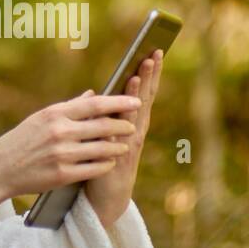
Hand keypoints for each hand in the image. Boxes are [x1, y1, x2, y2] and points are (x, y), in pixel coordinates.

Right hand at [0, 93, 141, 198]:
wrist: (0, 169)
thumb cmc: (22, 140)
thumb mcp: (41, 117)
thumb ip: (70, 107)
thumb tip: (93, 95)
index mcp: (55, 114)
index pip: (95, 105)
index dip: (118, 103)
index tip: (135, 101)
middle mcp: (60, 132)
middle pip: (102, 127)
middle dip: (122, 126)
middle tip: (133, 125)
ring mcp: (62, 154)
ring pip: (101, 149)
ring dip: (117, 147)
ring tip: (125, 146)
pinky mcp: (62, 175)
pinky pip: (93, 169)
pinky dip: (105, 165)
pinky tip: (110, 162)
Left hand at [82, 49, 163, 226]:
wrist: (107, 198)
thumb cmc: (102, 163)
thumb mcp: (102, 134)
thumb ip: (101, 115)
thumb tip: (95, 92)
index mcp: (130, 123)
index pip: (141, 92)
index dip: (148, 72)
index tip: (153, 49)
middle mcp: (135, 130)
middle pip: (143, 96)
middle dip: (148, 75)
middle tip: (153, 52)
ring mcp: (129, 143)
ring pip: (135, 111)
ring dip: (138, 90)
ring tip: (140, 71)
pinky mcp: (119, 156)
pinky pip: (121, 130)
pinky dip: (123, 114)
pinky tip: (124, 100)